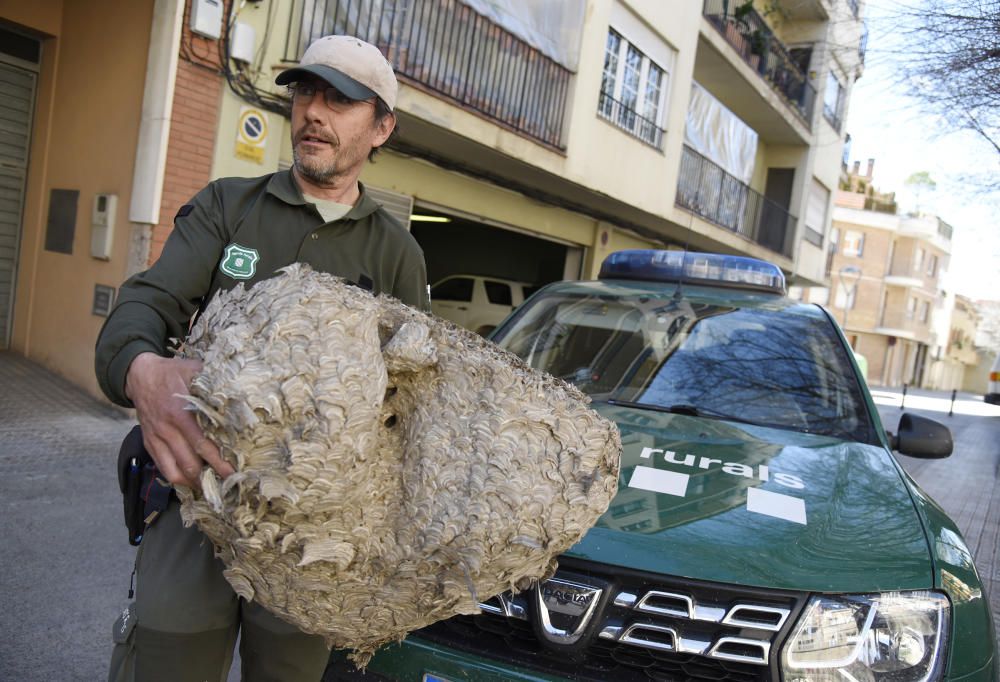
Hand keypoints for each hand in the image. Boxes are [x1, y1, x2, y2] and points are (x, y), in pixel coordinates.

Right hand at [125, 352, 234, 486]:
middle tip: (228, 485)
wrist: (140, 375)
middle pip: (190, 462)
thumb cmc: (173, 373)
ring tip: (211, 488)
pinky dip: (177, 479)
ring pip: (174, 470)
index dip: (218, 461)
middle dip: (209, 476)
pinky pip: (162, 468)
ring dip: (193, 482)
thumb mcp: (194, 371)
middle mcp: (167, 429)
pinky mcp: (150, 443)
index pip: (202, 443)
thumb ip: (214, 382)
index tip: (233, 471)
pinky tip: (192, 482)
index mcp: (180, 413)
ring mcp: (156, 438)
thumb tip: (242, 391)